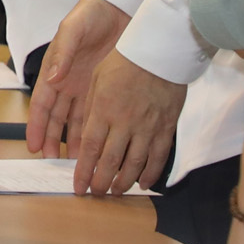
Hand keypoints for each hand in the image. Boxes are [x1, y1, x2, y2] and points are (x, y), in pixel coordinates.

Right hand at [27, 0, 129, 156]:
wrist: (120, 8)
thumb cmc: (90, 15)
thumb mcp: (72, 30)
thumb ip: (62, 53)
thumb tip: (53, 77)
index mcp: (54, 70)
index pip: (41, 104)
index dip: (35, 125)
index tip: (32, 145)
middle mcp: (68, 83)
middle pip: (56, 119)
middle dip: (51, 141)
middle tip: (51, 163)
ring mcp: (86, 88)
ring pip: (76, 122)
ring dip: (74, 142)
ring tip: (76, 164)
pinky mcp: (104, 89)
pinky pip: (97, 115)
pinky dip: (96, 132)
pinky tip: (98, 149)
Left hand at [71, 50, 184, 195]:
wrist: (159, 50)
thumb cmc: (124, 60)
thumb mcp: (97, 79)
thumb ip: (91, 108)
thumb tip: (84, 134)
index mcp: (103, 108)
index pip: (90, 148)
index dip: (83, 171)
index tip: (78, 186)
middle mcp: (124, 121)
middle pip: (110, 160)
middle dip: (101, 181)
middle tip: (95, 193)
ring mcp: (147, 126)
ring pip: (134, 163)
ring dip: (124, 182)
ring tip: (115, 192)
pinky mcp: (165, 126)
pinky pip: (158, 156)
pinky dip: (150, 172)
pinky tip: (142, 183)